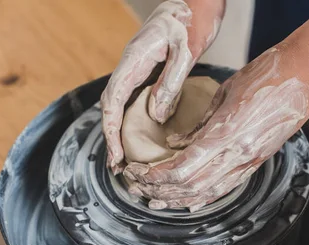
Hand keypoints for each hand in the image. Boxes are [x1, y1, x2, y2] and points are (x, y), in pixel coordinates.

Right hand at [101, 0, 224, 172]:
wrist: (196, 1)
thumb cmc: (192, 20)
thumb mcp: (185, 51)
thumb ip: (170, 83)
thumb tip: (157, 116)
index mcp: (134, 59)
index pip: (113, 99)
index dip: (111, 130)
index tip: (116, 155)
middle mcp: (131, 64)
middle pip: (112, 105)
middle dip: (112, 135)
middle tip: (118, 165)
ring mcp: (138, 67)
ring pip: (121, 102)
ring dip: (120, 129)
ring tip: (125, 156)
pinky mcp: (148, 70)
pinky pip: (135, 97)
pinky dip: (133, 118)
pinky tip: (140, 134)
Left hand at [123, 46, 308, 211]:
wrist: (306, 76)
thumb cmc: (265, 76)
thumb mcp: (224, 94)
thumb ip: (199, 124)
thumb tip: (175, 142)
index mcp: (226, 134)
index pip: (182, 168)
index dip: (155, 175)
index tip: (135, 171)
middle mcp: (239, 155)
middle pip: (191, 186)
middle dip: (158, 190)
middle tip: (135, 187)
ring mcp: (251, 161)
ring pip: (208, 193)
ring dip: (178, 199)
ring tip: (155, 200)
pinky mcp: (258, 162)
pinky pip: (228, 187)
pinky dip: (204, 198)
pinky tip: (189, 203)